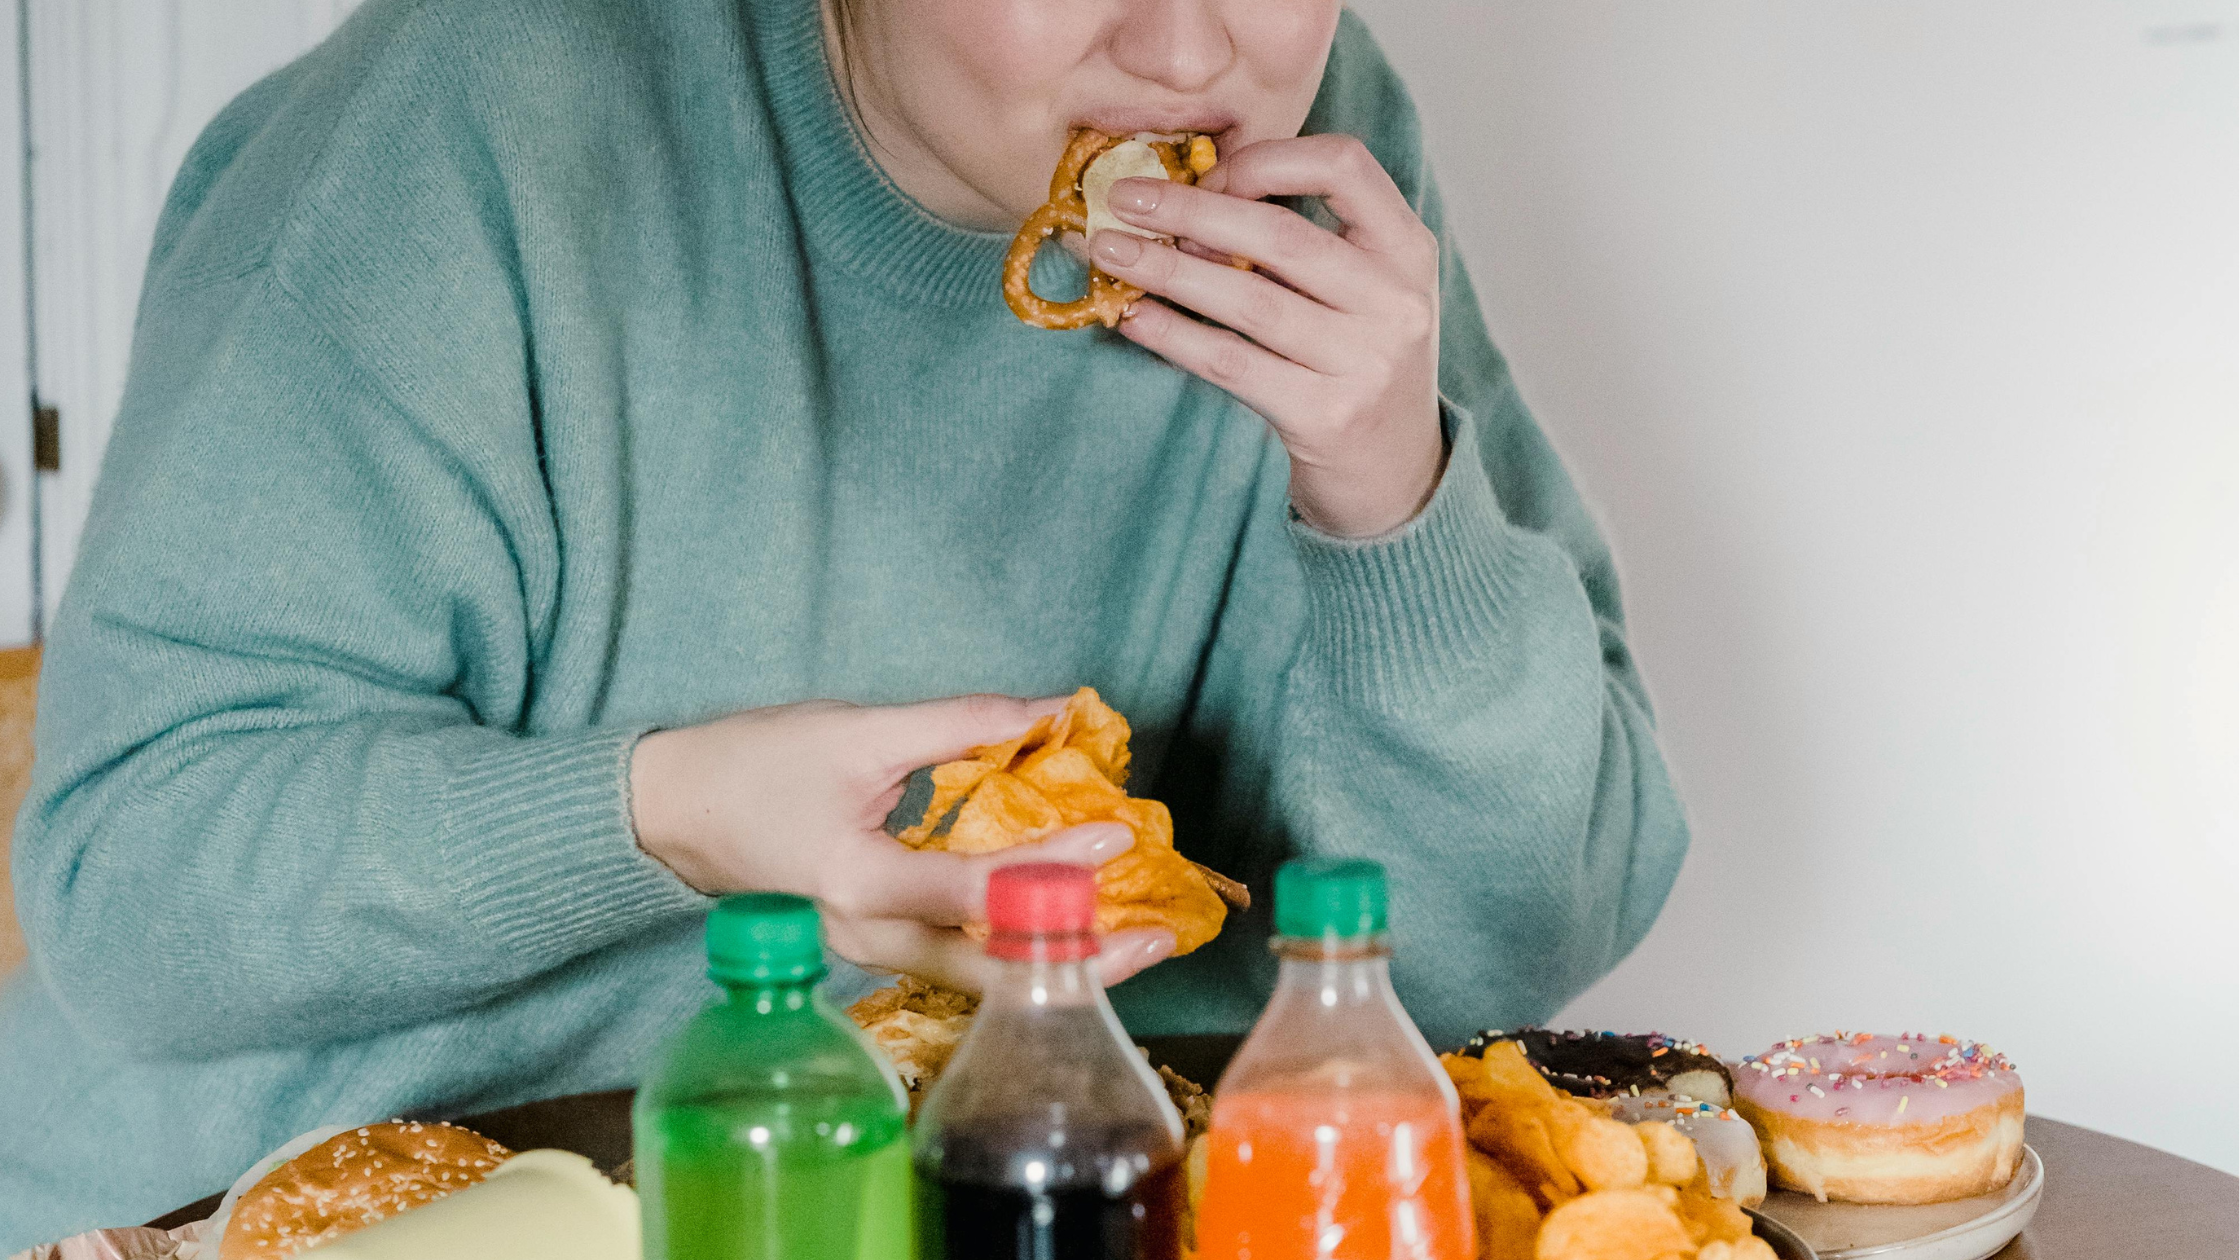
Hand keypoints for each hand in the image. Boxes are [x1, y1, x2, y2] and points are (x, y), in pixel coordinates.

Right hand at [629, 694, 1176, 991]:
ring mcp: (868, 952)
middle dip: (1079, 956)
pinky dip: (1018, 949)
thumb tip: (1052, 709)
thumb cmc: (752, 766)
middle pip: (990, 966)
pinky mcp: (874, 946)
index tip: (1116, 836)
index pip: (977, 886)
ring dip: (1056, 961)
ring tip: (1133, 943)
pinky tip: (1069, 930)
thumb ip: (959, 724)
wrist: (669, 812)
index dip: (1053, 865)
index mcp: (858, 882)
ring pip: (978, 975)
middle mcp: (866, 936)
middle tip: (1158, 937)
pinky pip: (958, 961)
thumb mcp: (858, 730)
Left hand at [1088, 134, 1447, 538]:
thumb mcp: (1363, 287)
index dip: (1267, 159)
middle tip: (1123, 199)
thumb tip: (1184, 203)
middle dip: (1190, 210)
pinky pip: (1231, 363)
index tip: (1208, 174)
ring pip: (1249, 300)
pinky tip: (1133, 318)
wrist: (1395, 470)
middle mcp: (1397, 300)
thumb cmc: (1359, 359)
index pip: (1344, 165)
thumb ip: (1302, 240)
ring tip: (1110, 253)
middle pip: (1281, 234)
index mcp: (1408, 247)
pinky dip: (1173, 335)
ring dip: (1167, 271)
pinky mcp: (1326, 417)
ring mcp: (1366, 362)